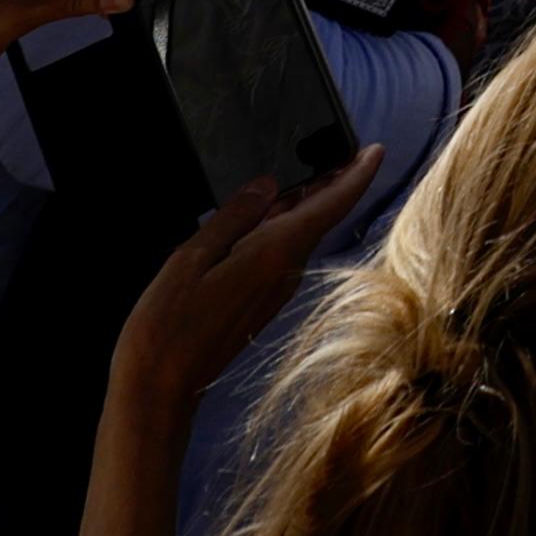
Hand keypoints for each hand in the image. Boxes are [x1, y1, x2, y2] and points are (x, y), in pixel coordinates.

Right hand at [104, 144, 383, 420]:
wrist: (159, 389)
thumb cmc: (166, 326)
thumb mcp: (191, 258)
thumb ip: (233, 217)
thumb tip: (268, 185)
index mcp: (274, 254)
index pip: (332, 204)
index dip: (357, 174)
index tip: (376, 150)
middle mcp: (285, 272)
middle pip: (320, 216)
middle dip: (331, 181)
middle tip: (336, 147)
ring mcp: (276, 290)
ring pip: (300, 234)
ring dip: (304, 202)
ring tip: (301, 169)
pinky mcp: (261, 303)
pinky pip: (281, 253)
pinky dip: (281, 226)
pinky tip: (263, 214)